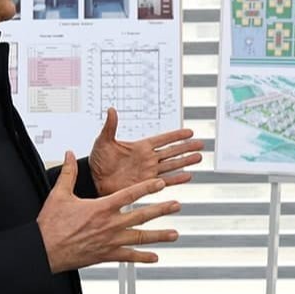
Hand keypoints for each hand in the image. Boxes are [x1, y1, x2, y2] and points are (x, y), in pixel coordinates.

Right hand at [37, 151, 181, 272]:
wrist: (44, 251)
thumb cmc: (51, 225)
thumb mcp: (59, 194)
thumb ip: (68, 173)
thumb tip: (68, 155)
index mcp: (101, 207)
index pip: (130, 194)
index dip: (148, 188)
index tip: (162, 184)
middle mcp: (110, 225)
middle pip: (142, 215)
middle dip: (161, 210)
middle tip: (176, 205)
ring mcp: (110, 241)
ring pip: (140, 237)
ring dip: (159, 235)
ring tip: (174, 234)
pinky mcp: (106, 255)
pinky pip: (129, 257)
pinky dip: (143, 257)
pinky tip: (154, 257)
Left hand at [89, 107, 203, 196]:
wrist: (94, 180)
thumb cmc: (97, 160)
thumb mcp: (103, 141)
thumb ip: (110, 127)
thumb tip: (112, 110)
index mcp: (140, 147)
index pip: (162, 139)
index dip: (176, 135)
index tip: (189, 132)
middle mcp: (148, 158)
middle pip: (172, 151)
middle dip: (186, 147)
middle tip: (201, 144)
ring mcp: (148, 171)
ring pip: (172, 165)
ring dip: (185, 162)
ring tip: (198, 158)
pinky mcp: (146, 183)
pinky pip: (165, 181)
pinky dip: (176, 179)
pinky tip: (188, 176)